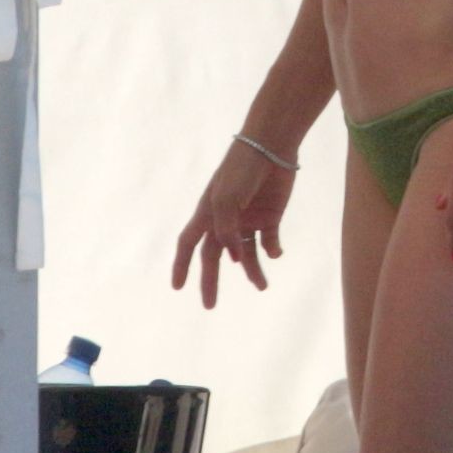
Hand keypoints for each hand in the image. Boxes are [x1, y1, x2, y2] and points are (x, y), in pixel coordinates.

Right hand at [171, 139, 294, 309]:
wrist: (272, 146)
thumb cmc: (242, 169)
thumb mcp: (226, 199)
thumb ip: (226, 230)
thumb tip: (233, 258)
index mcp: (208, 214)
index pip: (189, 244)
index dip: (181, 265)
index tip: (177, 287)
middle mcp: (226, 220)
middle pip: (216, 256)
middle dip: (211, 280)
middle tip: (209, 305)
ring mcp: (249, 219)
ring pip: (246, 254)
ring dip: (252, 270)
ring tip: (262, 286)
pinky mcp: (271, 216)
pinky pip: (269, 241)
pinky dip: (272, 250)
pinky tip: (275, 252)